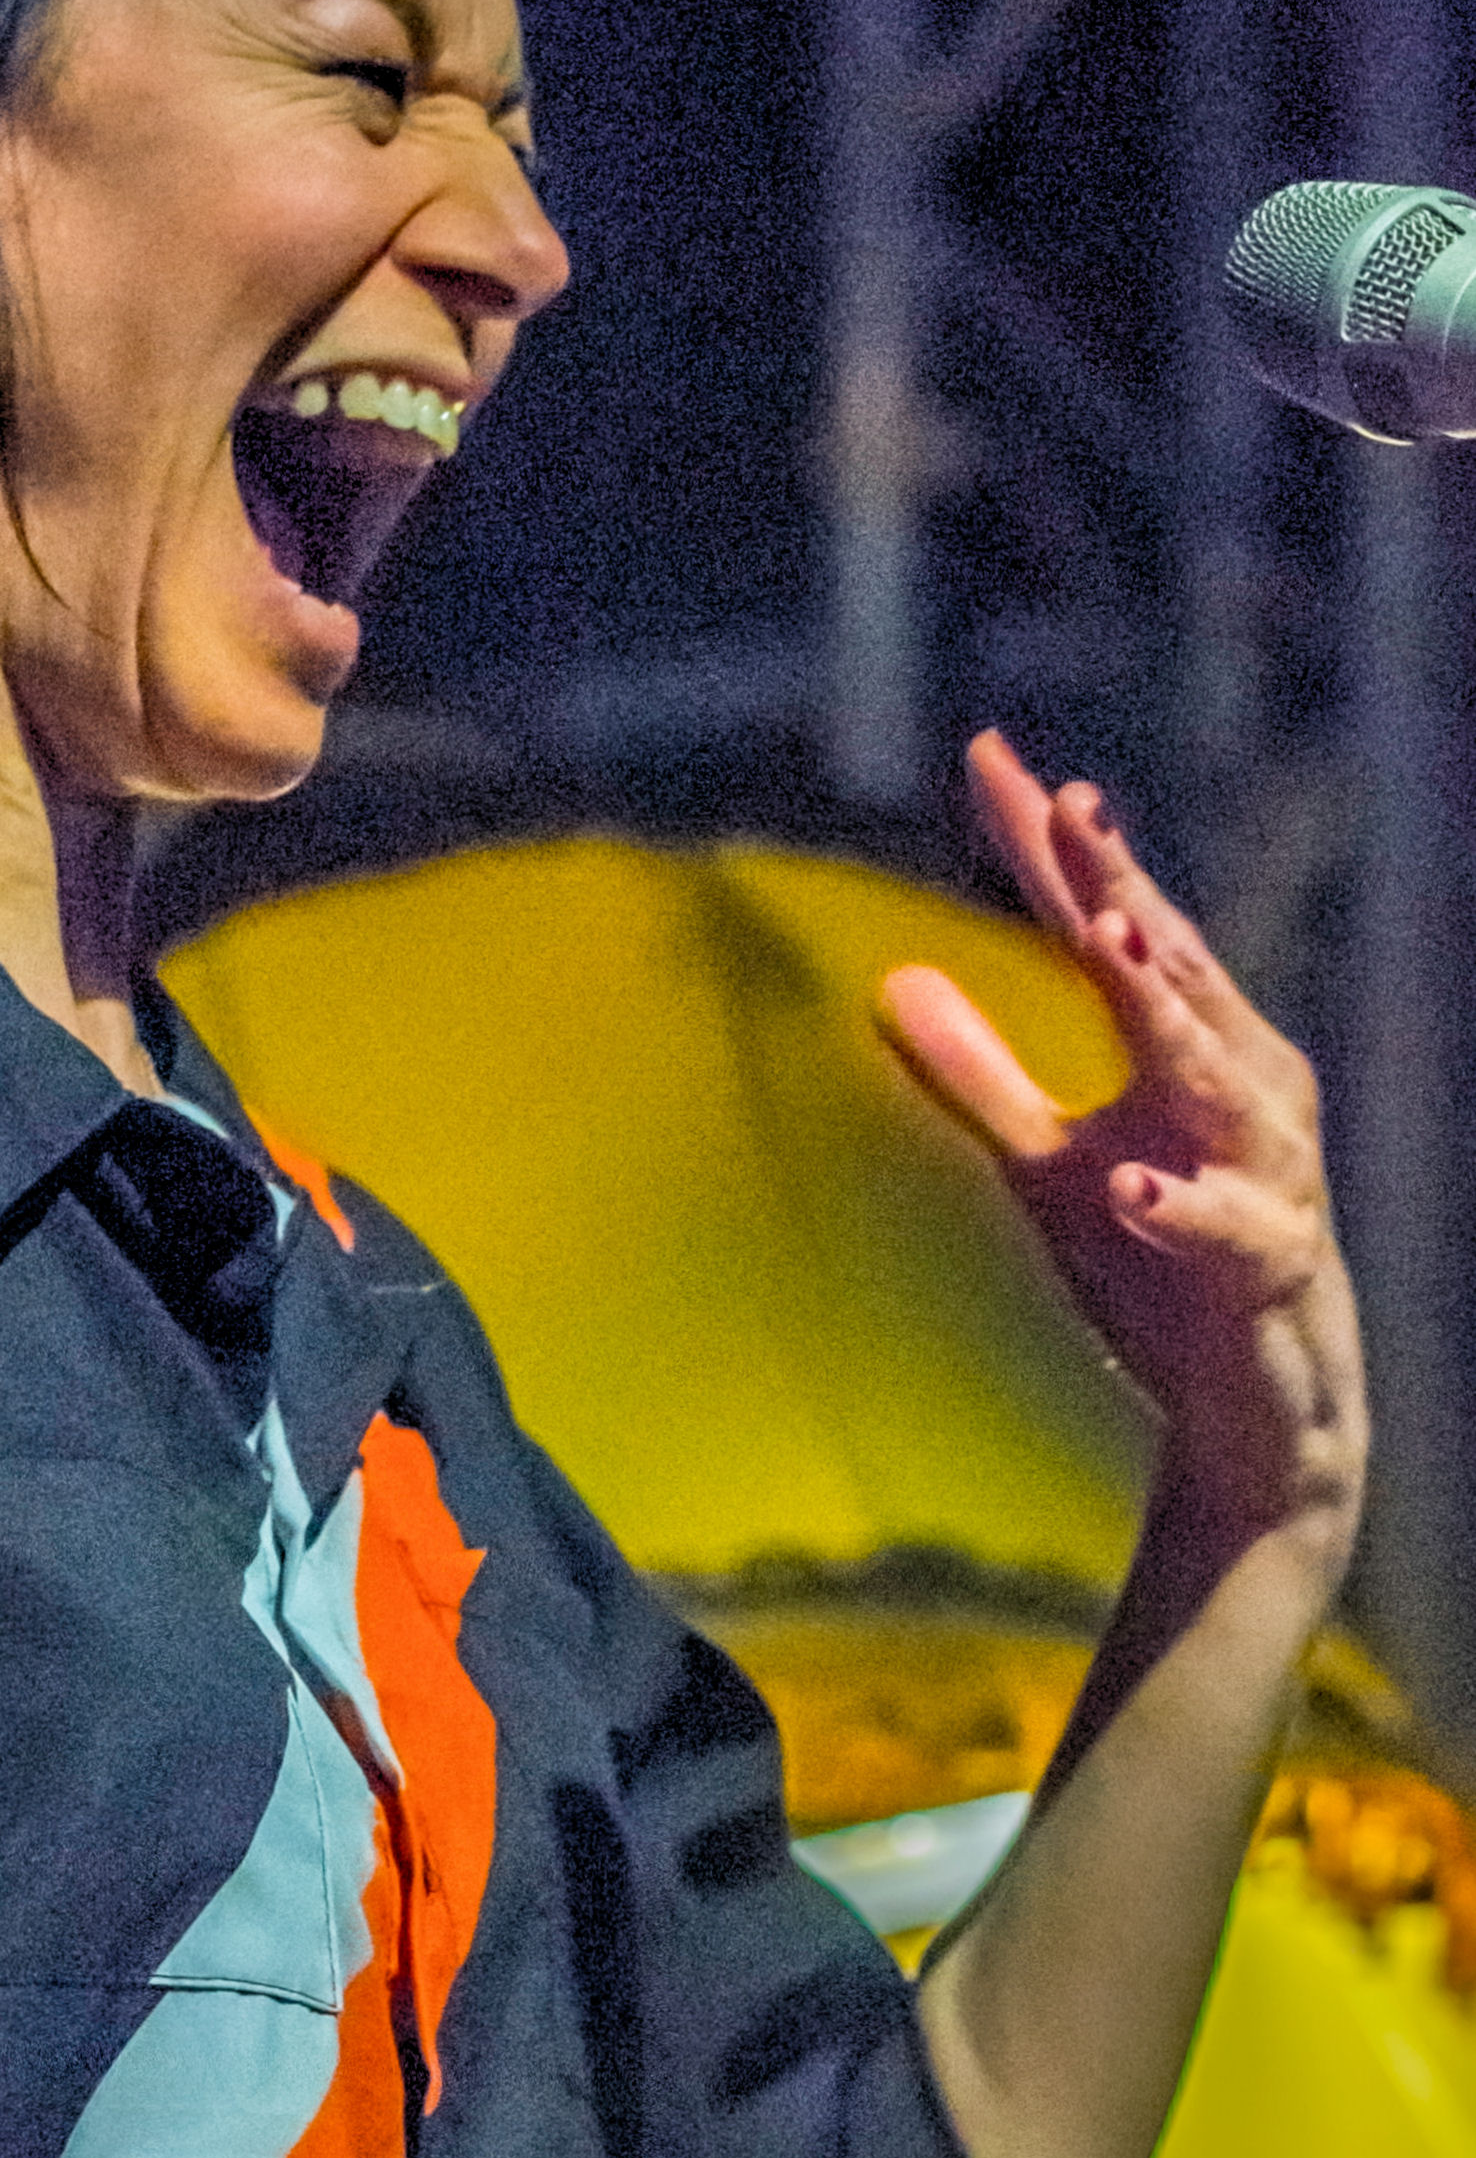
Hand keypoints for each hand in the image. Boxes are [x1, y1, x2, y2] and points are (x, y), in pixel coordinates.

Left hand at [877, 731, 1366, 1598]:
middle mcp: (1238, 1081)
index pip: (1106, 925)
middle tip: (1071, 809)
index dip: (1051, 846)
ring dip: (1164, 1009)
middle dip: (1123, 887)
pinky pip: (1226, 1226)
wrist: (1260, 1401)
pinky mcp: (1266, 1261)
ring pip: (1217, 1072)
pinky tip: (1127, 1184)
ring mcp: (1262, 1167)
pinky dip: (1178, 1203)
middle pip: (1170, 968)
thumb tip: (892, 984)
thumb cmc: (1160, 1266)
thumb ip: (977, 1079)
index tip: (991, 756)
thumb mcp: (1045, 1168)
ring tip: (1107, 944)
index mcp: (1183, 1045)